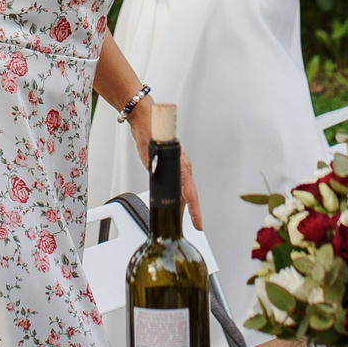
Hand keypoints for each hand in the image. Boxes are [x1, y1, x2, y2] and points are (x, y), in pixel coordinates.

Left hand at [130, 101, 204, 229]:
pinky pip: (179, 185)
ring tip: (178, 219)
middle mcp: (184, 168)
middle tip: (192, 227)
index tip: (199, 224)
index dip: (195, 211)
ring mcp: (180, 167)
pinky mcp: (174, 166)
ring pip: (184, 191)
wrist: (148, 120)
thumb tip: (155, 172)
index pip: (191, 194)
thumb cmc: (152, 133)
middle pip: (189, 195)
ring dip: (182, 204)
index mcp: (183, 166)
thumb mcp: (151, 153)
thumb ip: (155, 164)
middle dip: (190, 212)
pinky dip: (177, 195)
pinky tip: (172, 202)